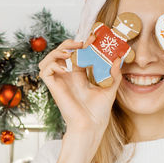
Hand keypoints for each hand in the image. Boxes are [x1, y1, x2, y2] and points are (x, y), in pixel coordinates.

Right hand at [38, 39, 120, 161]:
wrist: (91, 125)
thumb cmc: (99, 112)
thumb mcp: (110, 89)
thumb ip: (114, 74)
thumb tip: (118, 59)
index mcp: (79, 76)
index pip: (75, 54)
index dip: (81, 44)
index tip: (93, 37)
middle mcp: (67, 77)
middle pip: (60, 53)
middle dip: (68, 43)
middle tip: (82, 42)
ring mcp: (60, 82)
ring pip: (48, 60)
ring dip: (56, 51)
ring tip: (69, 53)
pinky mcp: (54, 87)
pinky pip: (45, 71)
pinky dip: (52, 64)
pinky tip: (65, 68)